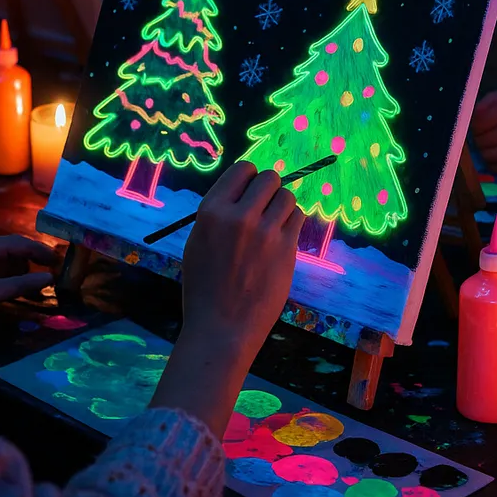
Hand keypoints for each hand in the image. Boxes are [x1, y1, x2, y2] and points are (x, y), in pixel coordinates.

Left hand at [0, 235, 57, 335]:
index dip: (43, 251)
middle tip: (53, 276)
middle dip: (35, 262)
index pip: (22, 243)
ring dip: (24, 273)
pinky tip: (19, 293)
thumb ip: (23, 284)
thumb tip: (51, 277)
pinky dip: (12, 280)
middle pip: (16, 250)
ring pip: (8, 262)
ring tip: (37, 289)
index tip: (61, 262)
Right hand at [150, 161, 303, 436]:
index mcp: (211, 212)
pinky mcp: (286, 248)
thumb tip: (244, 189)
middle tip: (264, 208)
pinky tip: (282, 238)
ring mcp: (265, 232)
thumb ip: (219, 214)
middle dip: (269, 189)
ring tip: (272, 226)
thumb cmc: (205, 287)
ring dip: (283, 206)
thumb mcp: (198, 242)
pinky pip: (298, 217)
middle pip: (269, 178)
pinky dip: (292, 223)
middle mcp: (238, 217)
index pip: (242, 169)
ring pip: (287, 197)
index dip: (250, 177)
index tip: (250, 191)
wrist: (221, 327)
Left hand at [472, 91, 496, 176]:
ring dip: (485, 153)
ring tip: (489, 147)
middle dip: (478, 140)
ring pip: (490, 157)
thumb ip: (486, 105)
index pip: (482, 120)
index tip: (478, 125)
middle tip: (482, 138)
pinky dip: (495, 164)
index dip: (474, 125)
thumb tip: (469, 122)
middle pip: (485, 141)